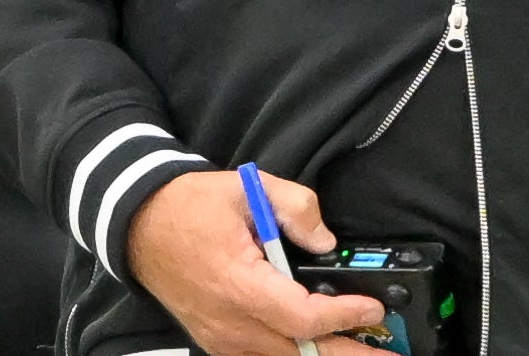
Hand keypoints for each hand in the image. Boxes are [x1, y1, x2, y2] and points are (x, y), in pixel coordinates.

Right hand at [125, 169, 388, 355]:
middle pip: (298, 352)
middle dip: (348, 355)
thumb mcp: (247, 188)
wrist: (139, 224)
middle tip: (390, 355)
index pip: (301, 317)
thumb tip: (326, 239)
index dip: (342, 316)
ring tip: (364, 353)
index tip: (374, 308)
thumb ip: (295, 208)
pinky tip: (319, 349)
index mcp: (239, 285)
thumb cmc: (189, 206)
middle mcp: (229, 322)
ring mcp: (221, 337)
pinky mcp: (216, 340)